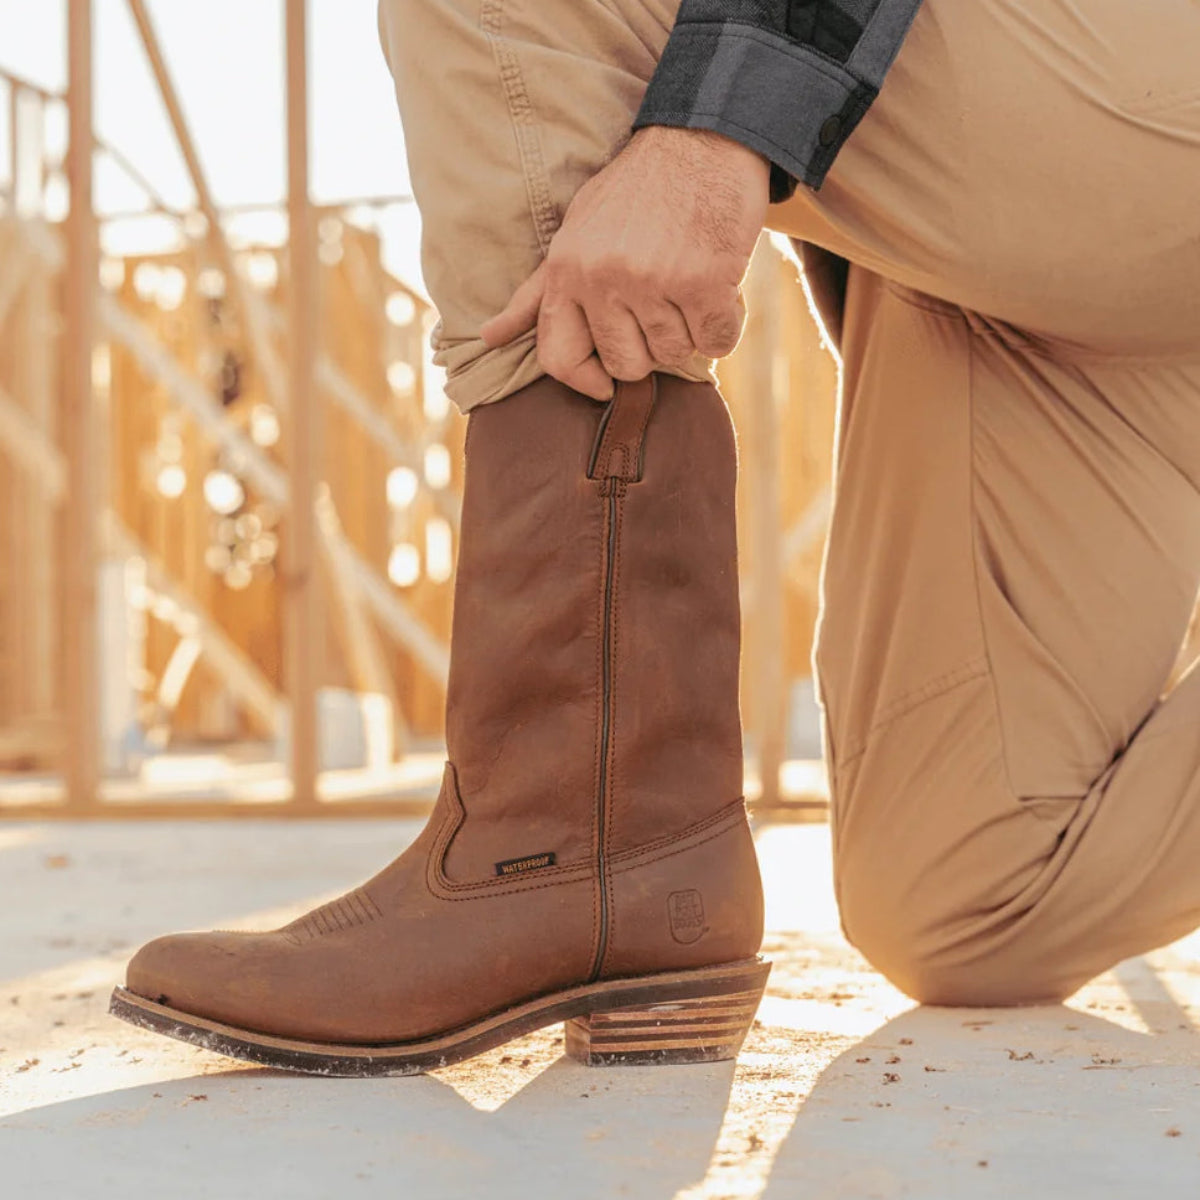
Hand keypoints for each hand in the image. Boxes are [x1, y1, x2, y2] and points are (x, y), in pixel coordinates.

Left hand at [481, 126, 769, 399]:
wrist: (702, 140)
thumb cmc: (636, 194)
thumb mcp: (575, 233)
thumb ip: (537, 292)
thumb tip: (490, 336)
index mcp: (566, 270)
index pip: (559, 358)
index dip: (586, 381)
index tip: (607, 383)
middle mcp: (603, 277)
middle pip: (626, 366)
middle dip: (650, 349)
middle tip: (663, 308)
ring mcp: (653, 280)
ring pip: (674, 355)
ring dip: (691, 332)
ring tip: (690, 286)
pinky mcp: (703, 281)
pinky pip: (717, 342)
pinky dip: (726, 325)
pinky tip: (721, 290)